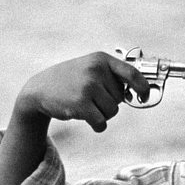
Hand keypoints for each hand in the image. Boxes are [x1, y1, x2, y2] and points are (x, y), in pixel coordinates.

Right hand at [16, 52, 150, 132]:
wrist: (40, 89)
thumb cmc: (70, 81)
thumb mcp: (90, 69)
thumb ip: (112, 77)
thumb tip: (137, 93)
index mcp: (101, 59)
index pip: (132, 73)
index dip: (143, 87)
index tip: (145, 96)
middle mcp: (96, 70)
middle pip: (121, 98)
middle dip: (109, 102)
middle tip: (91, 97)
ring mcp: (88, 86)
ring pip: (113, 111)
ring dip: (102, 114)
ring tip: (86, 105)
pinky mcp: (81, 103)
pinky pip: (102, 122)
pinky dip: (97, 125)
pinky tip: (85, 118)